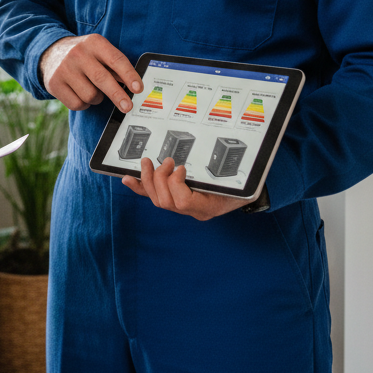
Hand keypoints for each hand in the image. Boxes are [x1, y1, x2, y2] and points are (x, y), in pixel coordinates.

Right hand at [40, 35, 142, 111]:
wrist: (50, 53)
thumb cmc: (83, 55)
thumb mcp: (99, 51)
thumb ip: (115, 66)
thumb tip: (134, 86)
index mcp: (94, 42)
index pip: (115, 59)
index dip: (129, 75)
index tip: (138, 88)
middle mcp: (78, 53)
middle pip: (102, 79)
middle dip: (118, 95)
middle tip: (128, 106)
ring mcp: (64, 69)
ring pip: (90, 95)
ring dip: (97, 98)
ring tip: (94, 90)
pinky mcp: (54, 84)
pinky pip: (77, 104)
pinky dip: (84, 104)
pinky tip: (81, 94)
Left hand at [121, 157, 249, 220]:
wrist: (245, 194)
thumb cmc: (243, 186)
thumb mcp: (238, 182)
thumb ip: (226, 176)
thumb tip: (226, 162)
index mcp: (207, 207)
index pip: (183, 202)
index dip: (176, 184)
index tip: (180, 167)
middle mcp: (193, 211)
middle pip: (165, 201)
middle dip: (159, 179)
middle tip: (166, 161)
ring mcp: (183, 207)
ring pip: (157, 200)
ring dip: (148, 180)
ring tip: (147, 163)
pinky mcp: (176, 199)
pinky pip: (155, 197)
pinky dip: (140, 188)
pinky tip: (127, 179)